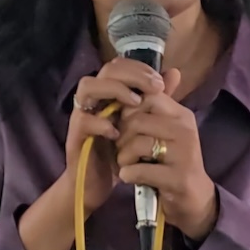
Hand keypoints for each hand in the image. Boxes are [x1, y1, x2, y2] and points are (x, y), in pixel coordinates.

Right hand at [65, 57, 165, 214]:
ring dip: (114, 90)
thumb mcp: (141, 123)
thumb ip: (155, 98)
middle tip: (154, 88)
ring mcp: (81, 114)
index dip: (139, 68)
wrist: (97, 184)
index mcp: (108, 93)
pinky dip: (101, 123)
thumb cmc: (118, 151)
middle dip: (132, 75)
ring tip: (135, 103)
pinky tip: (118, 132)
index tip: (160, 83)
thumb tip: (174, 72)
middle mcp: (93, 98)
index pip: (119, 65)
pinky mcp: (75, 135)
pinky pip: (83, 120)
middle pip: (106, 70)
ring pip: (87, 86)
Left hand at [115, 68, 218, 241]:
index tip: (123, 123)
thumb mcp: (168, 130)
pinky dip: (128, 174)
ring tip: (124, 163)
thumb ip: (160, 104)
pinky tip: (129, 176)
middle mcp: (186, 130)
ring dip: (123, 156)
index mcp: (182, 115)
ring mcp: (184, 154)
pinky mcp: (178, 178)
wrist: (194, 200)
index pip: (148, 96)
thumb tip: (167, 70)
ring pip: (137, 142)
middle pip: (137, 119)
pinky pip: (140, 169)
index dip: (128, 108)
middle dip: (121, 134)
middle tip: (121, 147)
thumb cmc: (174, 162)